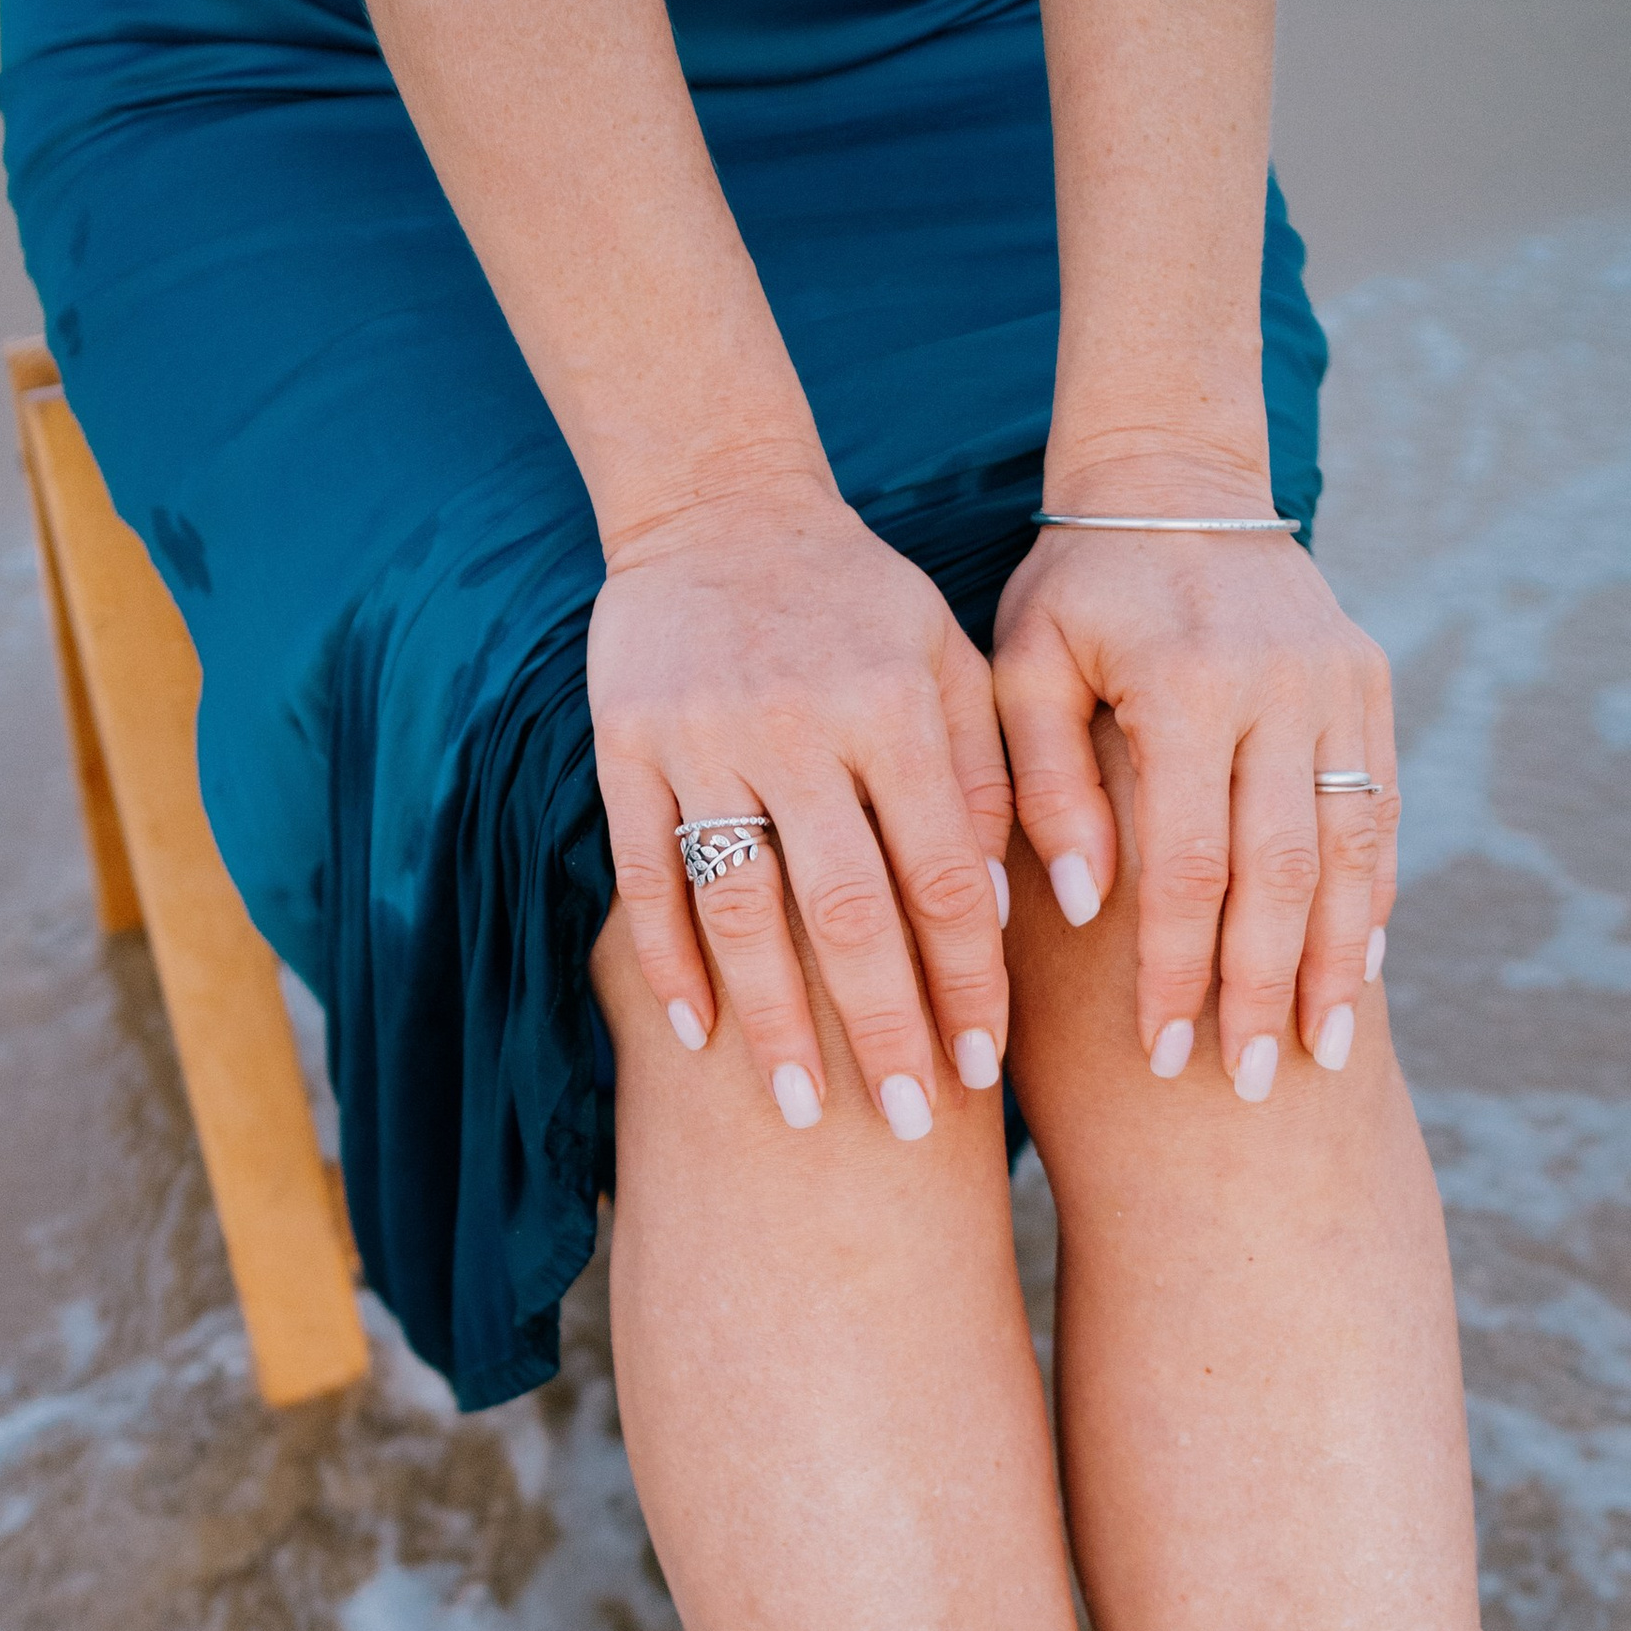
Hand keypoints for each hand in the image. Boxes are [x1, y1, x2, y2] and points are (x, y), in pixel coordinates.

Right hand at [589, 473, 1015, 1136]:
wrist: (720, 504)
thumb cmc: (859, 602)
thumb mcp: (947, 661)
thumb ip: (985, 778)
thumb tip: (1006, 924)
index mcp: (896, 704)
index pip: (945, 876)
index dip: (966, 983)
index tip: (981, 1073)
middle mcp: (800, 725)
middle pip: (848, 911)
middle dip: (884, 1028)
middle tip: (908, 1126)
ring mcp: (703, 737)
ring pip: (742, 908)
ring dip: (774, 1020)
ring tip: (800, 1111)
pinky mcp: (625, 745)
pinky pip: (645, 874)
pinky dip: (669, 958)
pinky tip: (695, 1035)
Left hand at [990, 490, 1400, 1100]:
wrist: (1176, 481)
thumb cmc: (1075, 592)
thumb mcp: (1025, 668)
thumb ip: (1043, 785)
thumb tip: (1082, 907)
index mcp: (1183, 686)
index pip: (1186, 866)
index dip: (1178, 971)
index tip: (1161, 1055)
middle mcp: (1276, 686)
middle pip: (1278, 874)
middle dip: (1262, 989)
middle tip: (1249, 1086)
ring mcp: (1338, 684)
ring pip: (1349, 850)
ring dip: (1338, 961)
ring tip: (1322, 1053)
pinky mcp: (1370, 683)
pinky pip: (1380, 808)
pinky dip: (1371, 894)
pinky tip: (1359, 969)